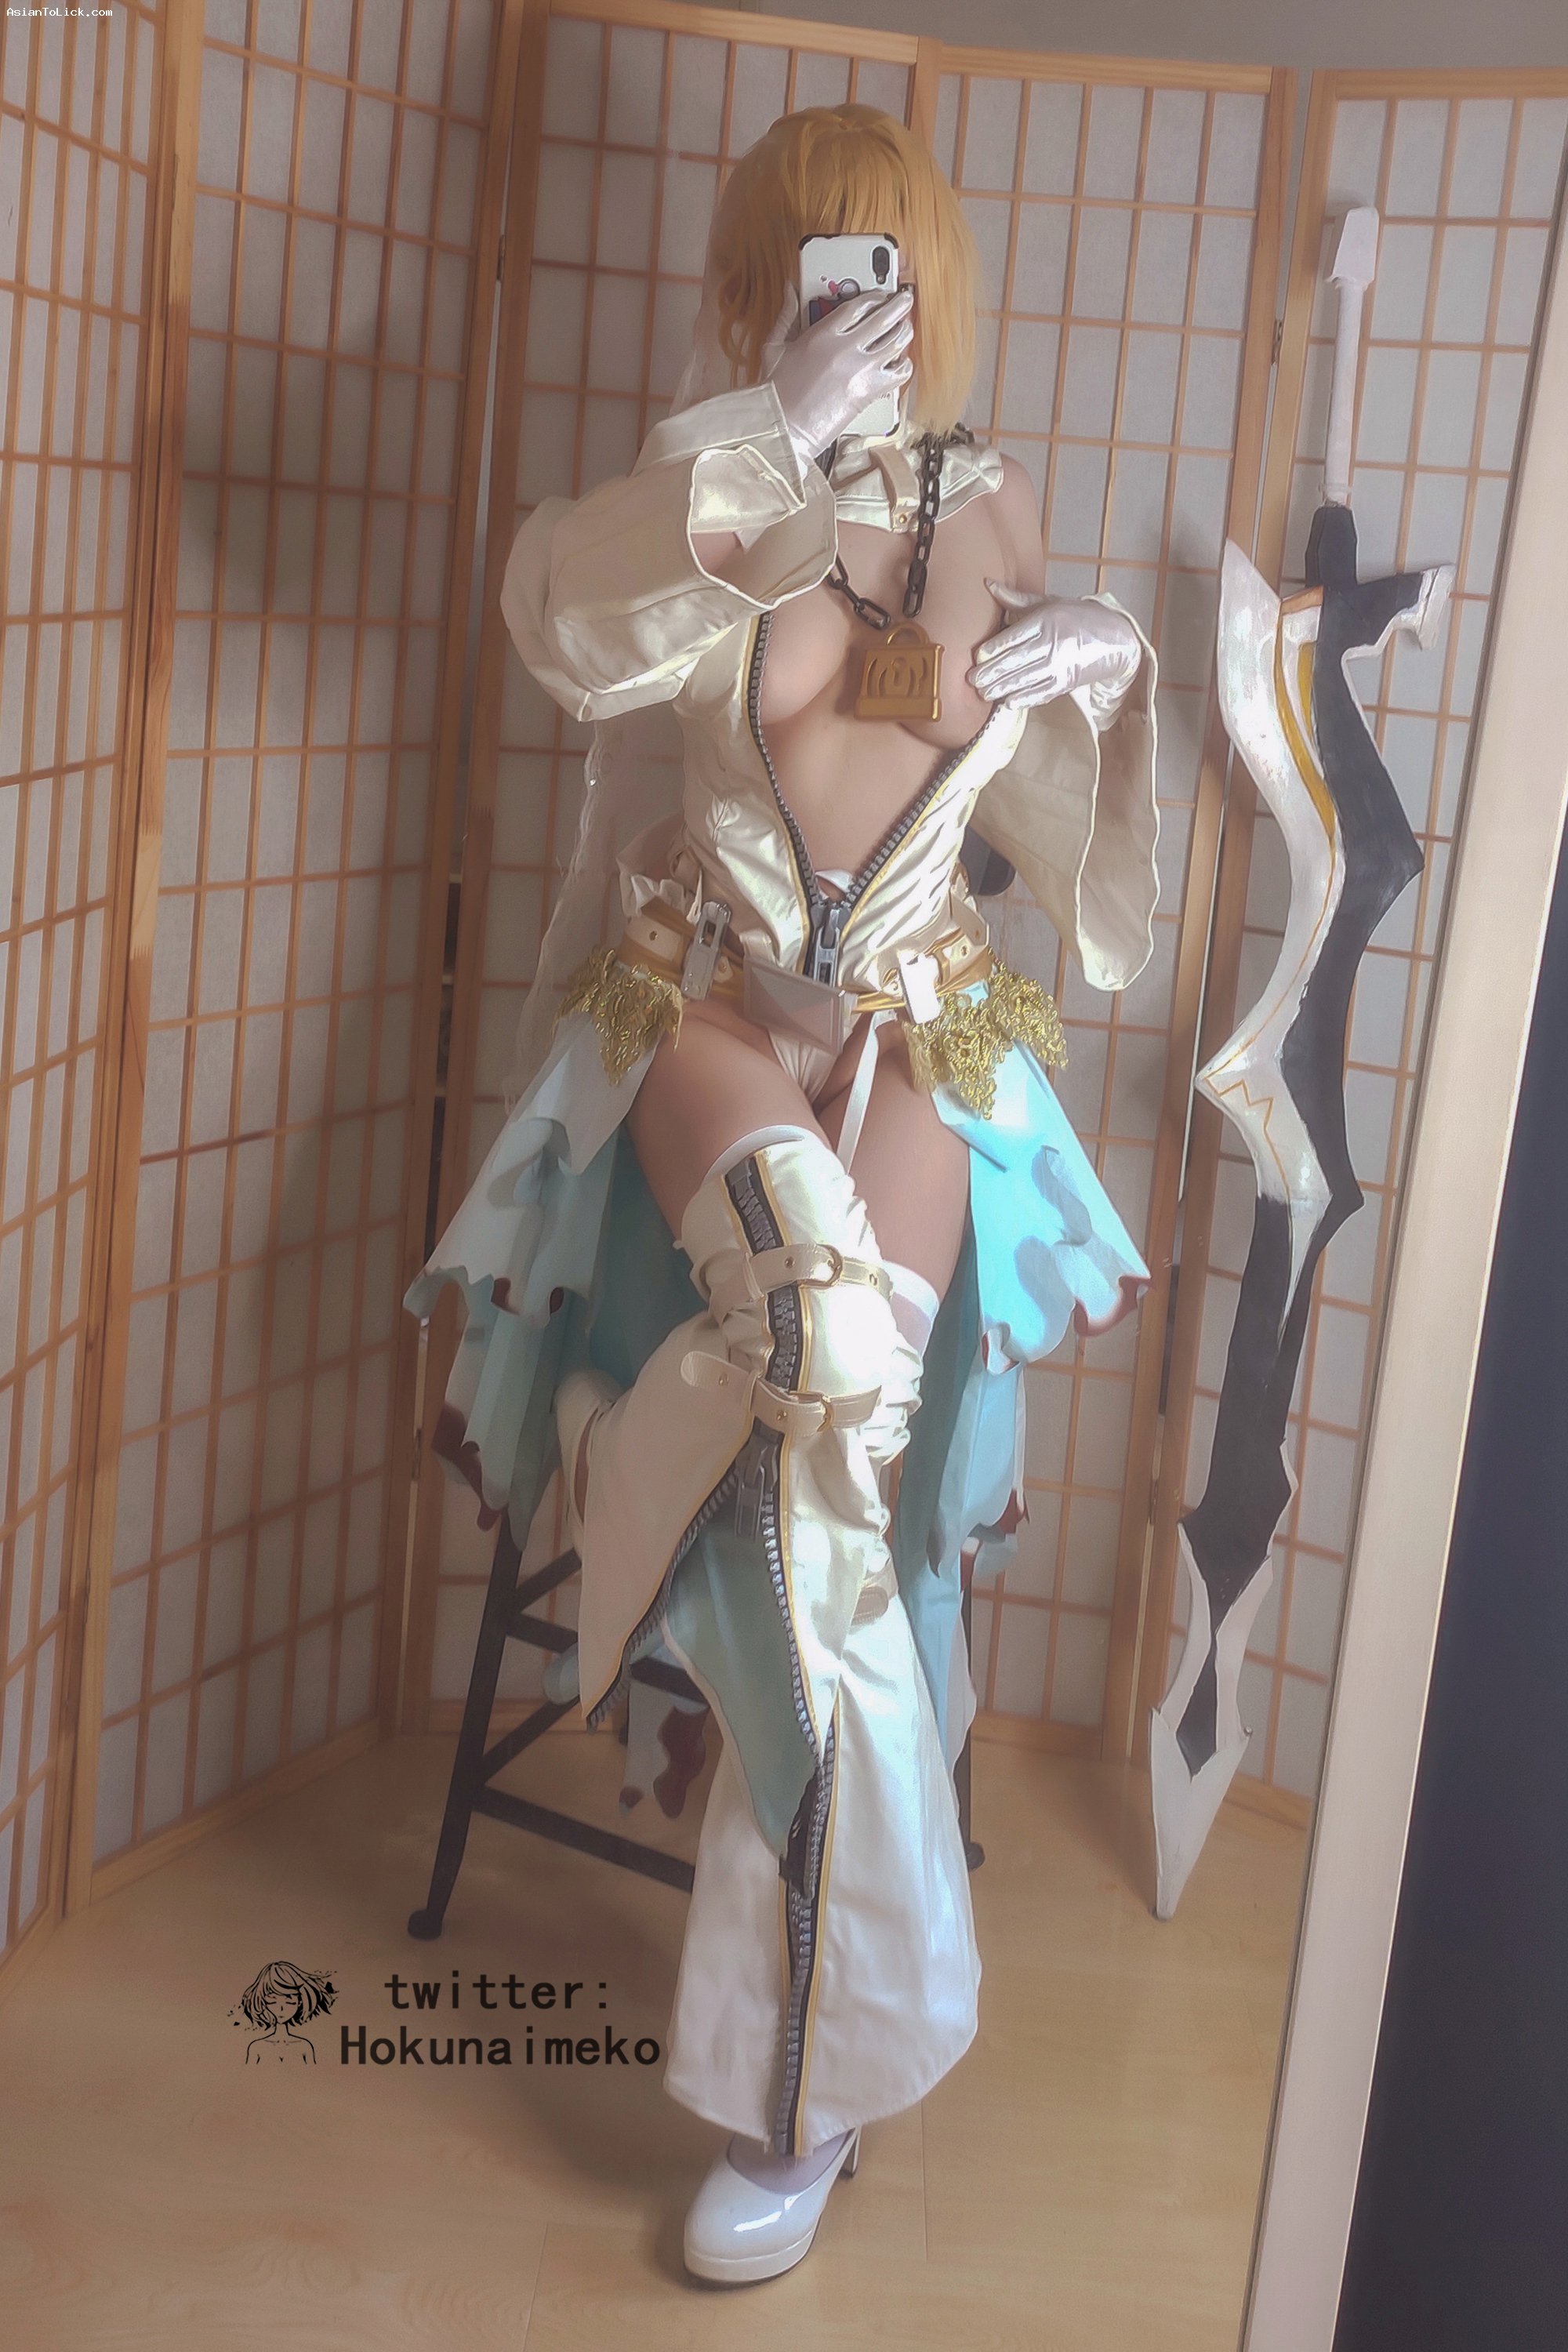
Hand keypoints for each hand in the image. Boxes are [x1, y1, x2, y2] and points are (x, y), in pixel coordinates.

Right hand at [763, 284, 914, 468]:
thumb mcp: (775, 347)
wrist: (784, 427)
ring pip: (896, 340)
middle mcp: (845, 347)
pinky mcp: (869, 391)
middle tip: (905, 300)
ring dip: (905, 330)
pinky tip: (901, 360)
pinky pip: (899, 372)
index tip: (880, 295)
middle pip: (884, 317)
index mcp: (823, 333)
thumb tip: (789, 290)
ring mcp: (860, 369)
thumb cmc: (776, 393)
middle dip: (899, 304)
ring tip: (906, 326)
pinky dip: (904, 364)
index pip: (858, 305)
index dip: (874, 296)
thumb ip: (786, 315)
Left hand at [968, 583, 1142, 709]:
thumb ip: (1017, 599)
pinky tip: (1008, 703)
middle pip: (1015, 660)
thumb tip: (988, 585)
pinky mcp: (1067, 682)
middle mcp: (1053, 642)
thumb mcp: (1049, 603)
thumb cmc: (1077, 617)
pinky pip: (1042, 693)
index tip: (977, 656)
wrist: (1115, 638)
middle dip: (991, 672)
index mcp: (1046, 620)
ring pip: (1025, 679)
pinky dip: (1025, 699)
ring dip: (1002, 688)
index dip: (993, 649)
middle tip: (971, 680)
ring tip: (984, 693)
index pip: (1014, 636)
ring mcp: (1060, 664)